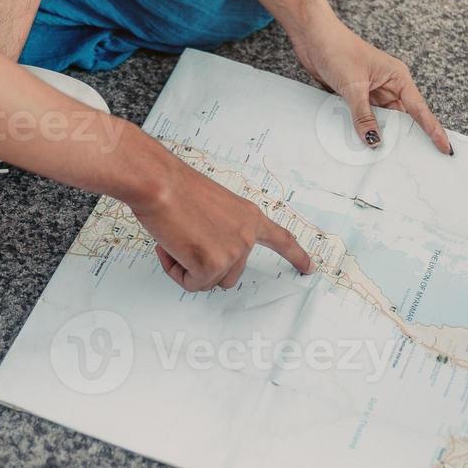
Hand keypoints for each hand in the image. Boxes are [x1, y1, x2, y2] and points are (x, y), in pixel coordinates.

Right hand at [132, 157, 313, 291]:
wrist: (159, 183)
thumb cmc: (174, 188)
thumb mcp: (211, 207)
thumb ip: (220, 230)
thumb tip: (208, 250)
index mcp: (249, 216)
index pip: (280, 239)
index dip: (296, 255)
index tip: (309, 267)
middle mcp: (247, 235)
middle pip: (229, 274)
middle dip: (202, 264)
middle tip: (182, 238)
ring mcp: (233, 252)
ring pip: (209, 281)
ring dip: (188, 268)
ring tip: (175, 239)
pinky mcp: (213, 265)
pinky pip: (192, 283)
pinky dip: (175, 271)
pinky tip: (170, 245)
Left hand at [290, 17, 452, 154]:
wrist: (312, 37)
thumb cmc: (338, 49)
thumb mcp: (353, 86)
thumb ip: (363, 115)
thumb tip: (374, 140)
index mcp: (397, 78)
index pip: (419, 109)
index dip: (433, 130)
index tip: (444, 148)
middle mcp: (388, 86)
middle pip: (402, 119)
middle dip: (406, 138)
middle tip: (415, 162)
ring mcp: (372, 92)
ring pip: (383, 121)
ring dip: (382, 135)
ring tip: (388, 159)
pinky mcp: (356, 96)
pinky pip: (365, 118)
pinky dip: (364, 130)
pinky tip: (362, 144)